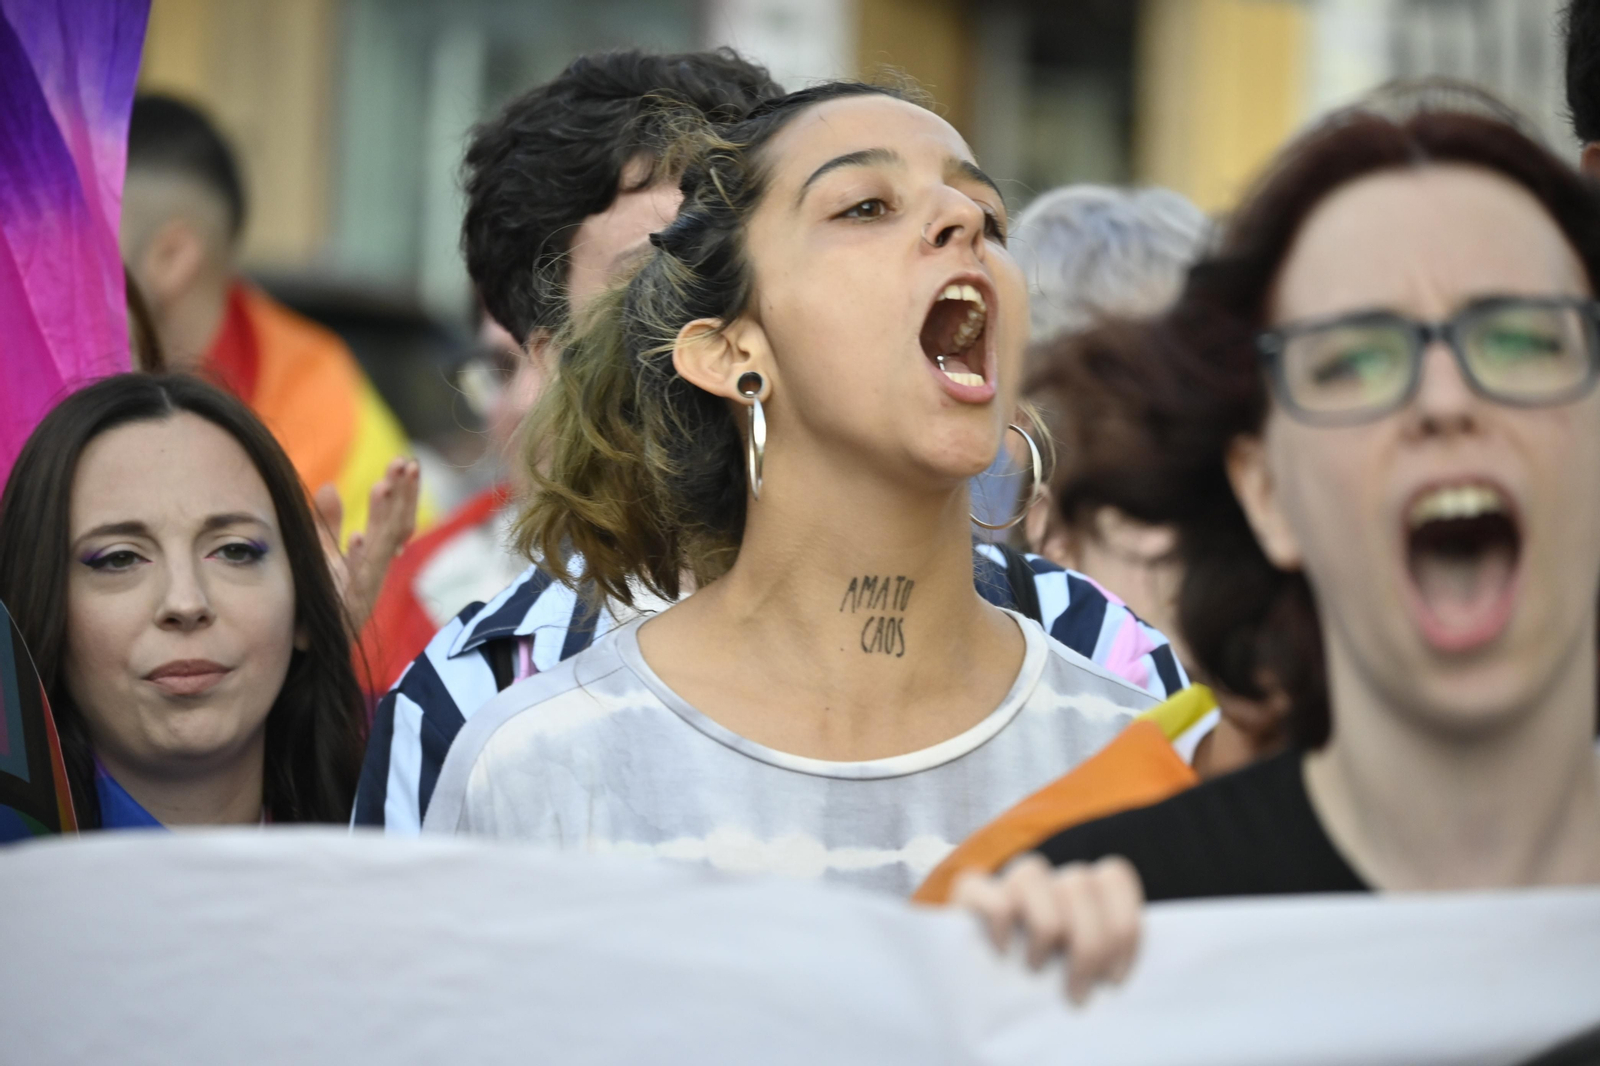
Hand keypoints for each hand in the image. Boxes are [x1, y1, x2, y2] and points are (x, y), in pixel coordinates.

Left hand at [313, 458, 420, 630]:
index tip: (407, 462)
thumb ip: (328, 523)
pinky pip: (355, 578)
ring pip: (380, 547)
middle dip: (401, 496)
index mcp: (374, 558)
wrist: (311, 648)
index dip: (404, 493)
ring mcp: (363, 587)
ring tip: (383, 485)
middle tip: (404, 463)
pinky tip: (358, 537)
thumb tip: (330, 486)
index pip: (396, 519)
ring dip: (383, 517)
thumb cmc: (318, 601)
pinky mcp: (346, 604)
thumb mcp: (324, 556)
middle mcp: (375, 571)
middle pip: (395, 528)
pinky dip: (358, 557)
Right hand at [951, 854, 1143, 1004]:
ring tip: (1037, 969)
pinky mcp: (969, 894)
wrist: (979, 1004)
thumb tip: (1117, 973)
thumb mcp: (1080, 978)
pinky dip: (1002, 929)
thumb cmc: (1041, 994)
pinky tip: (1002, 955)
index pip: (1113, 874)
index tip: (1113, 979)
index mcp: (1079, 890)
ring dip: (1044, 929)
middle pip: (1078, 881)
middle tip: (1078, 994)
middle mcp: (1045, 878)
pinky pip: (993, 897)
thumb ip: (1101, 960)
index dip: (1123, 925)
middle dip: (1089, 943)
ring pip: (1032, 873)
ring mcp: (1005, 882)